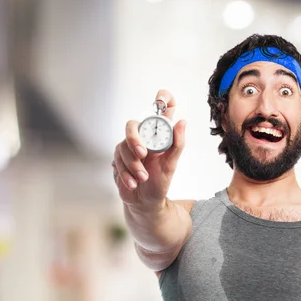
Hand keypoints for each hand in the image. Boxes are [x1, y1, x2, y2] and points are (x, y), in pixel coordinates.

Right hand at [112, 89, 185, 207]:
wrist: (145, 202)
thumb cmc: (160, 182)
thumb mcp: (171, 165)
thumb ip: (177, 144)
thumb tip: (183, 122)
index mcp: (160, 135)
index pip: (162, 109)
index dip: (163, 97)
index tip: (161, 98)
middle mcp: (143, 137)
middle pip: (132, 125)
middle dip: (134, 140)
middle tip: (143, 154)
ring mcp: (128, 147)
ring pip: (123, 146)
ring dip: (133, 165)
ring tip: (143, 178)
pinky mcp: (118, 158)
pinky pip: (117, 160)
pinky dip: (126, 174)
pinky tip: (133, 183)